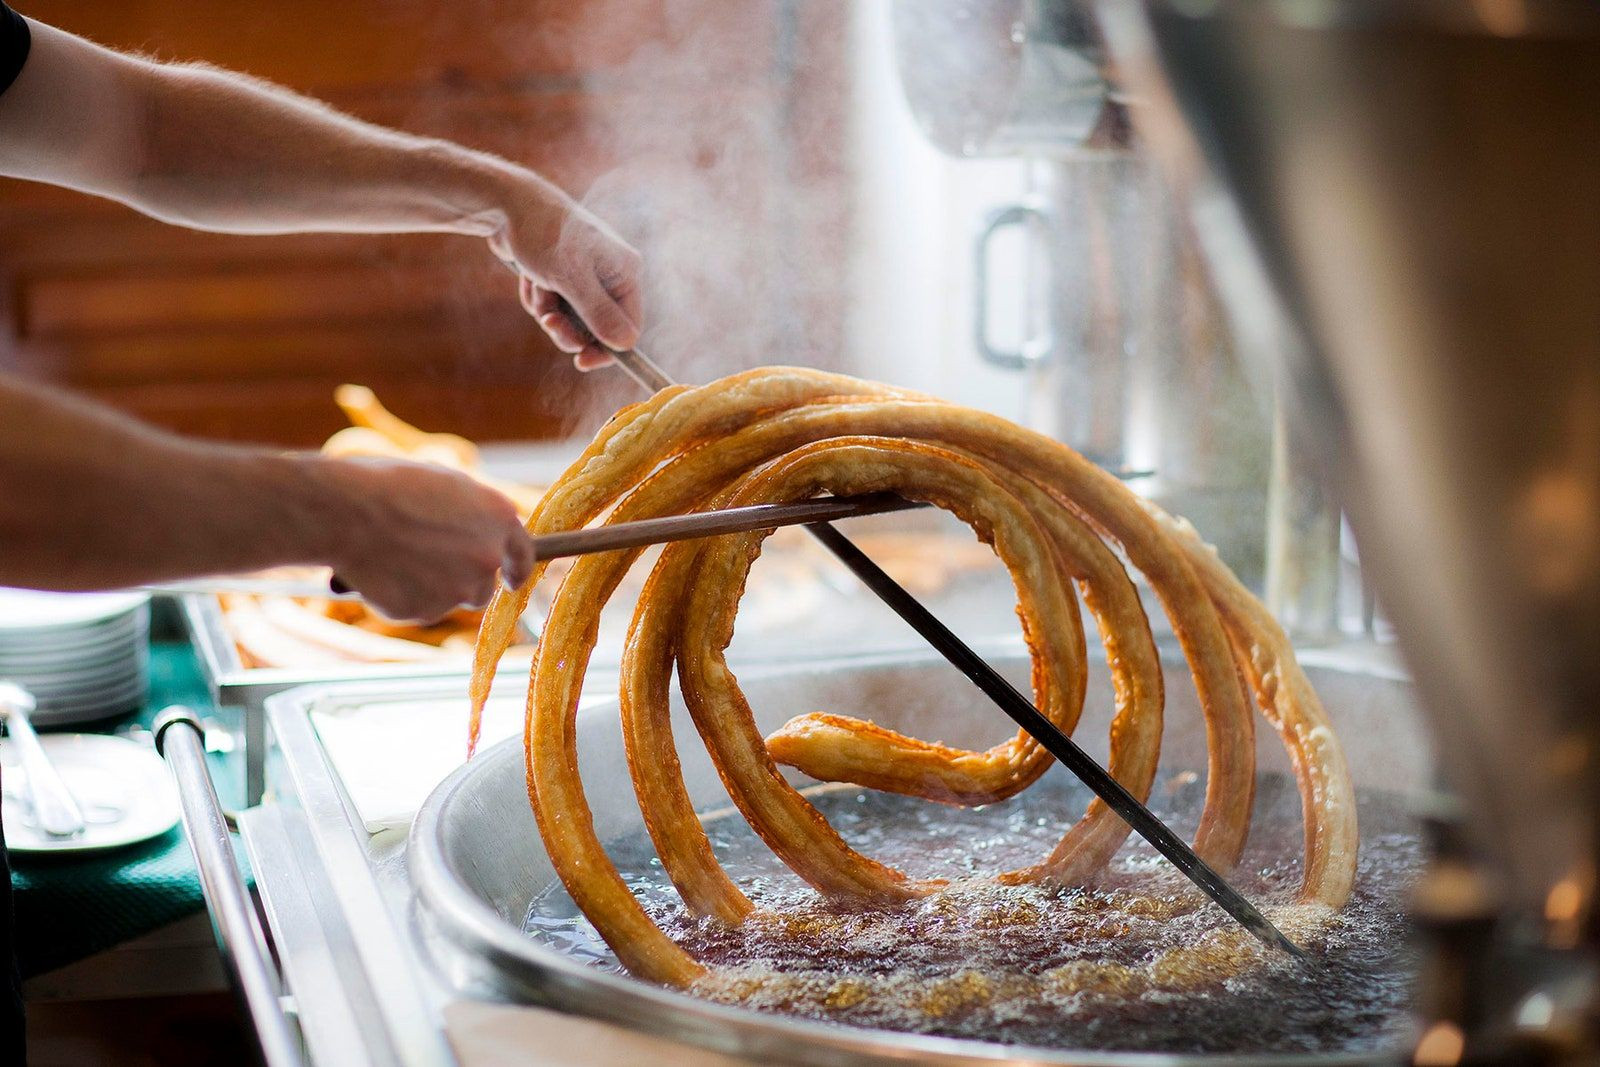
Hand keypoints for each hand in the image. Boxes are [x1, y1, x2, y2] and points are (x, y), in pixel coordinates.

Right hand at [310, 457, 533, 621]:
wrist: (344, 511)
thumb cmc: (387, 485)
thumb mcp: (442, 483)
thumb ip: (469, 511)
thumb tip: (472, 527)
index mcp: (499, 518)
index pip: (524, 555)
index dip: (516, 569)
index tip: (510, 580)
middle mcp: (487, 557)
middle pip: (482, 586)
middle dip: (461, 581)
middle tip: (426, 564)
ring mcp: (458, 589)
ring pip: (447, 600)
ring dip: (428, 589)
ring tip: (393, 558)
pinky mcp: (425, 612)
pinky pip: (413, 610)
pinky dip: (398, 598)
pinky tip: (377, 572)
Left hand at [488, 176, 643, 370]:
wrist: (507, 205)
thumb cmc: (544, 235)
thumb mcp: (572, 278)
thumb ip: (599, 314)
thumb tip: (625, 344)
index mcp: (625, 272)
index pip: (629, 327)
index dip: (607, 349)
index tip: (582, 361)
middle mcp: (610, 275)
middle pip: (597, 329)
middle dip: (568, 327)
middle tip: (547, 321)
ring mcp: (586, 276)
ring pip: (571, 320)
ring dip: (548, 311)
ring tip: (537, 287)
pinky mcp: (563, 276)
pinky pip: (554, 307)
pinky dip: (538, 299)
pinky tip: (529, 278)